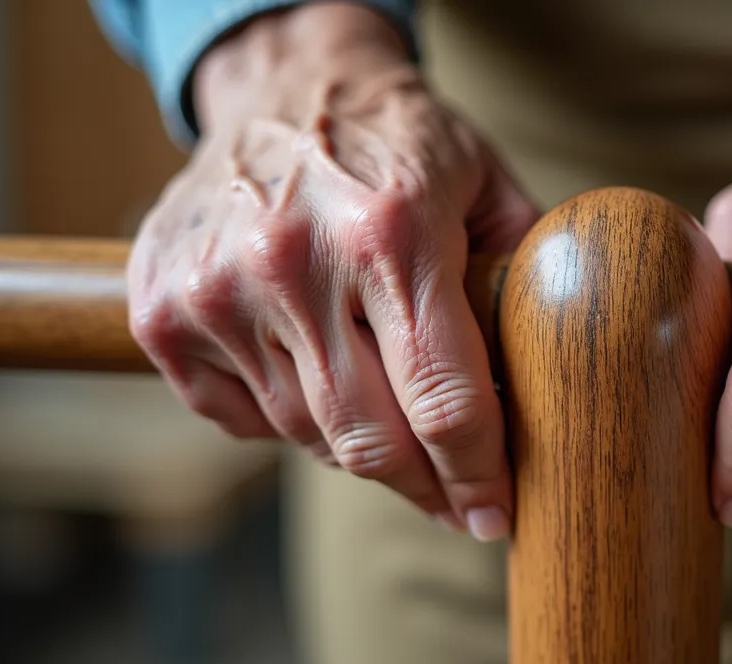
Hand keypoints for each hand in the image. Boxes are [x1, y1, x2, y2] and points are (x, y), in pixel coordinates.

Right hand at [127, 4, 537, 539]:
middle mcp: (295, 263)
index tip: (495, 513)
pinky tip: (324, 386)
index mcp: (392, 232)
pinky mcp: (163, 313)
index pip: (444, 398)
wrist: (283, 84)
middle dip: (426, 487)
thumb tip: (568, 367)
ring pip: (307, 435)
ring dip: (362, 451)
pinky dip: (289, 421)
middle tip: (456, 504)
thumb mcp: (486, 180)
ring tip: (398, 437)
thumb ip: (528, 268)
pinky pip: (241, 418)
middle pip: (371, 440)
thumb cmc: (398, 141)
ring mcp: (217, 290)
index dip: (477, 474)